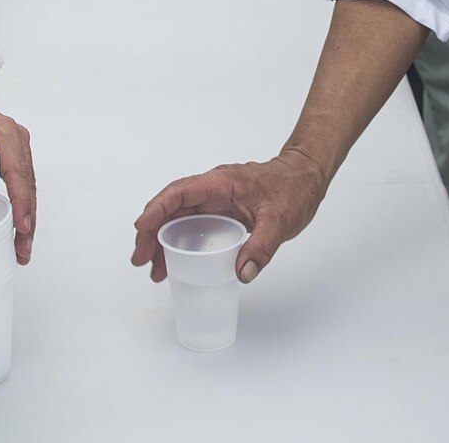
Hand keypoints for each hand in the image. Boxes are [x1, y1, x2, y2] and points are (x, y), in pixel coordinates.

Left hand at [0, 111, 37, 264]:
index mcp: (1, 132)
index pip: (16, 170)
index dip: (20, 201)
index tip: (21, 227)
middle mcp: (15, 138)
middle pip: (26, 184)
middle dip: (27, 220)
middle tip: (22, 250)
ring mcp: (18, 146)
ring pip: (27, 187)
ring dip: (26, 218)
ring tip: (22, 248)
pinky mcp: (15, 154)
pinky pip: (22, 184)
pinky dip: (22, 208)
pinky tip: (18, 230)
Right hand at [130, 151, 327, 283]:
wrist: (307, 176)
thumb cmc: (294, 189)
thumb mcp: (280, 221)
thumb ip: (261, 247)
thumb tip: (241, 274)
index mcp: (220, 183)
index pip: (178, 193)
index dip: (156, 211)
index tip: (142, 231)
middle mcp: (212, 189)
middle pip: (171, 207)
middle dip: (151, 232)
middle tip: (142, 260)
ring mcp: (216, 199)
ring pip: (179, 217)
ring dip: (163, 240)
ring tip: (154, 270)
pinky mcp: (222, 209)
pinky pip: (193, 224)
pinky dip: (180, 241)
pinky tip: (177, 261)